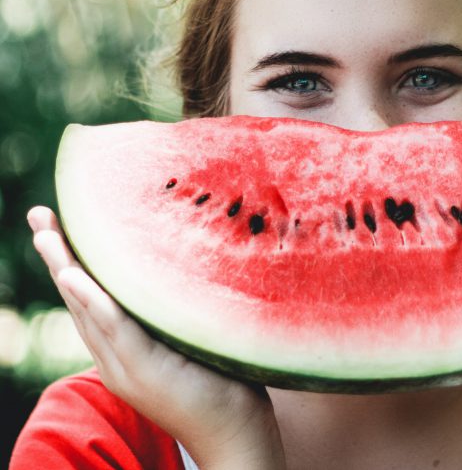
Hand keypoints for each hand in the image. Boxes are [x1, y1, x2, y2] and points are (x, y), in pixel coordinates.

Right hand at [28, 206, 285, 469]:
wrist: (235, 433)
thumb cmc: (221, 381)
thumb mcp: (190, 339)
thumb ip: (174, 312)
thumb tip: (186, 265)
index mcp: (124, 349)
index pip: (91, 298)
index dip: (73, 262)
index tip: (59, 224)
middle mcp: (116, 358)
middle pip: (79, 299)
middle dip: (58, 256)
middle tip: (39, 215)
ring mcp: (127, 367)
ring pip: (88, 310)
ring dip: (65, 269)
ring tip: (47, 233)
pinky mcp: (146, 372)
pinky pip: (115, 330)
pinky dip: (93, 303)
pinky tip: (76, 277)